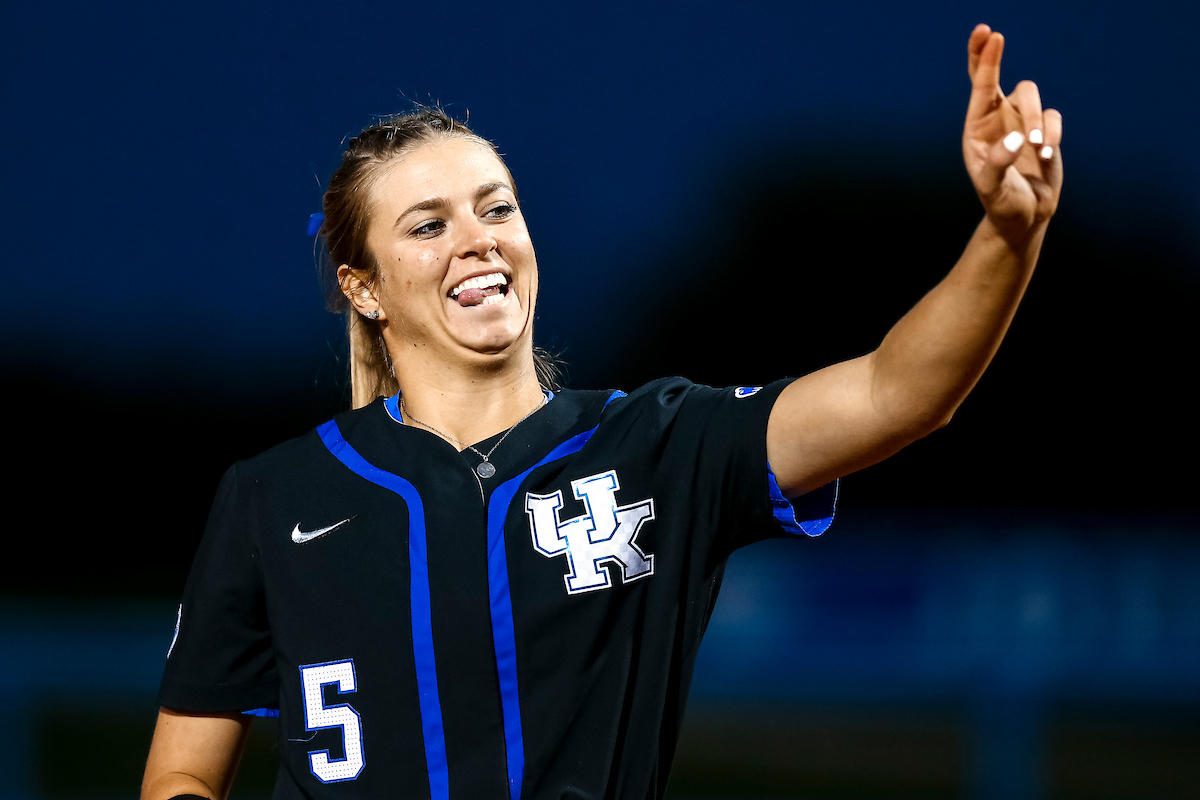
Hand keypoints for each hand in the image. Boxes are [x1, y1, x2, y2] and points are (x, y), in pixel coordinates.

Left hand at [963, 24, 1062, 240]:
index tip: (987, 35)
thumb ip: (998, 163)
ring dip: (1037, 118)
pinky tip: (1045, 157)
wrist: (1024, 216)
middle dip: (993, 56)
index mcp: (977, 128)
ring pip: (1032, 97)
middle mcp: (998, 120)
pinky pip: (1055, 117)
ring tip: (1037, 148)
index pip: (979, 87)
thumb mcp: (991, 187)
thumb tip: (1016, 138)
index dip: (982, 58)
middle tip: (993, 36)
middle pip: (1002, 78)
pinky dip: (1053, 135)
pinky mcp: (1047, 130)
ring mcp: (1023, 123)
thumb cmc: (1000, 202)